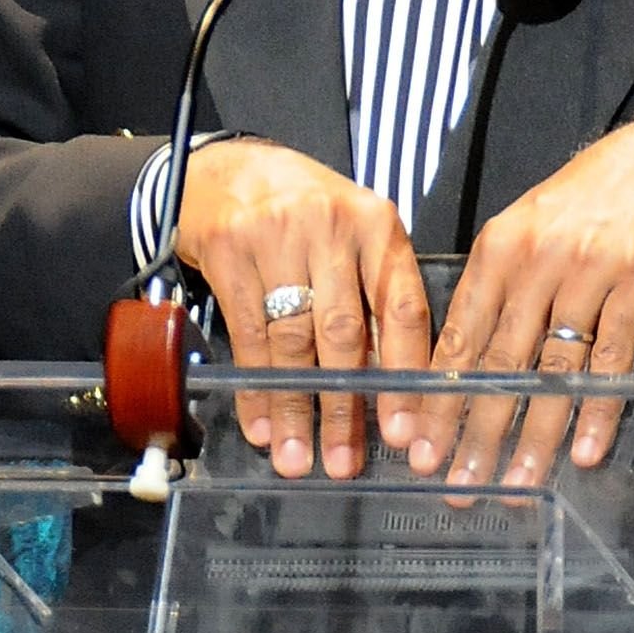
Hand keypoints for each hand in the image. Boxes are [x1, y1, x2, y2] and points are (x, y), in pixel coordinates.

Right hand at [177, 139, 431, 475]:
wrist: (229, 170)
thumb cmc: (304, 211)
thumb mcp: (353, 238)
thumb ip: (374, 297)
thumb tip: (390, 387)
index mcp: (377, 225)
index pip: (402, 308)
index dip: (404, 375)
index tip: (402, 431)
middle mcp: (332, 227)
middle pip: (345, 334)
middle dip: (345, 407)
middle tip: (344, 462)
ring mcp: (277, 238)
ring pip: (293, 342)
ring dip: (295, 408)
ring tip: (298, 457)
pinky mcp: (230, 252)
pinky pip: (247, 336)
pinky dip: (255, 389)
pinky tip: (262, 425)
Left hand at [392, 115, 633, 487]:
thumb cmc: (592, 196)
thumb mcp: (527, 228)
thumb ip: (498, 287)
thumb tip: (465, 356)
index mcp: (498, 250)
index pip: (459, 337)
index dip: (438, 398)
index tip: (420, 447)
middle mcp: (535, 261)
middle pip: (499, 362)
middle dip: (474, 430)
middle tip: (459, 484)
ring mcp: (587, 270)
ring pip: (552, 367)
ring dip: (533, 432)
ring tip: (516, 480)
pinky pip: (612, 357)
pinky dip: (598, 408)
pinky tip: (584, 450)